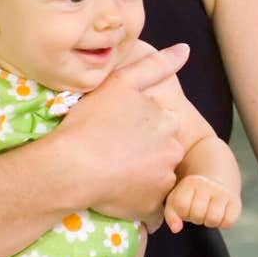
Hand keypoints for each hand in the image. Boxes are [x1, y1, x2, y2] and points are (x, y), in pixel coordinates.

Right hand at [60, 44, 187, 230]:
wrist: (71, 166)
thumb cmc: (91, 122)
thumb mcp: (121, 83)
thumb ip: (155, 65)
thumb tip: (185, 49)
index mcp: (168, 121)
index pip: (161, 125)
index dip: (139, 127)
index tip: (117, 131)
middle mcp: (173, 151)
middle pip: (162, 151)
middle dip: (146, 152)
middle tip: (113, 152)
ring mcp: (164, 181)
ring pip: (157, 177)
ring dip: (142, 177)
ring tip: (112, 173)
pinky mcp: (152, 207)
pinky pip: (150, 205)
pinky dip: (137, 201)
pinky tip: (115, 192)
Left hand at [163, 174, 241, 233]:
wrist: (216, 183)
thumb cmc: (192, 197)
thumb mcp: (176, 201)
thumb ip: (171, 215)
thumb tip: (176, 229)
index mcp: (190, 183)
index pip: (182, 207)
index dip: (183, 214)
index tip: (187, 208)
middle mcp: (207, 185)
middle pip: (197, 215)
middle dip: (196, 218)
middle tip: (199, 211)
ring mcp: (222, 192)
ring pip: (213, 219)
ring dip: (209, 222)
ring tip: (208, 213)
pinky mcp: (235, 201)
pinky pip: (228, 222)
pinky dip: (222, 223)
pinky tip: (219, 215)